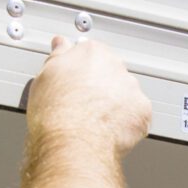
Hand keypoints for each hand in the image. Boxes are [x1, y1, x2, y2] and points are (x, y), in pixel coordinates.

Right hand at [24, 36, 151, 154]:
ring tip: (95, 120)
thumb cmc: (56, 112)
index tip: (76, 78)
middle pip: (111, 72)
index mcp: (92, 53)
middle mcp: (115, 67)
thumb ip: (58, 55)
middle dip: (101, 85)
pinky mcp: (142, 112)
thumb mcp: (45, 76)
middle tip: (83, 104)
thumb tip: (61, 45)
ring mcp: (131, 89)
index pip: (91, 52)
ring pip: (126, 93)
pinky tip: (109, 129)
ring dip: (115, 103)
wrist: (73, 142)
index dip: (82, 68)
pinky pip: (137, 115)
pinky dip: (127, 122)